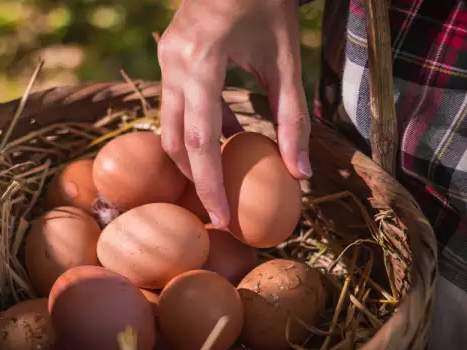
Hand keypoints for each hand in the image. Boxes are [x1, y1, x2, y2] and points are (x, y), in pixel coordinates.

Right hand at [158, 0, 311, 227]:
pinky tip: (227, 134)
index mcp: (201, 63)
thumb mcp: (287, 62)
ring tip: (225, 177)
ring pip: (171, 125)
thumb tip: (301, 175)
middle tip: (219, 209)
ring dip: (195, 155)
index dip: (209, 186)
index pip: (200, 140)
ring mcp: (165, 59)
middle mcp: (173, 63)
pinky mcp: (168, 57)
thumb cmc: (269, 4)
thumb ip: (293, 119)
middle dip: (195, 179)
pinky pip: (177, 106)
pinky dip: (198, 127)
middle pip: (175, 140)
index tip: (221, 220)